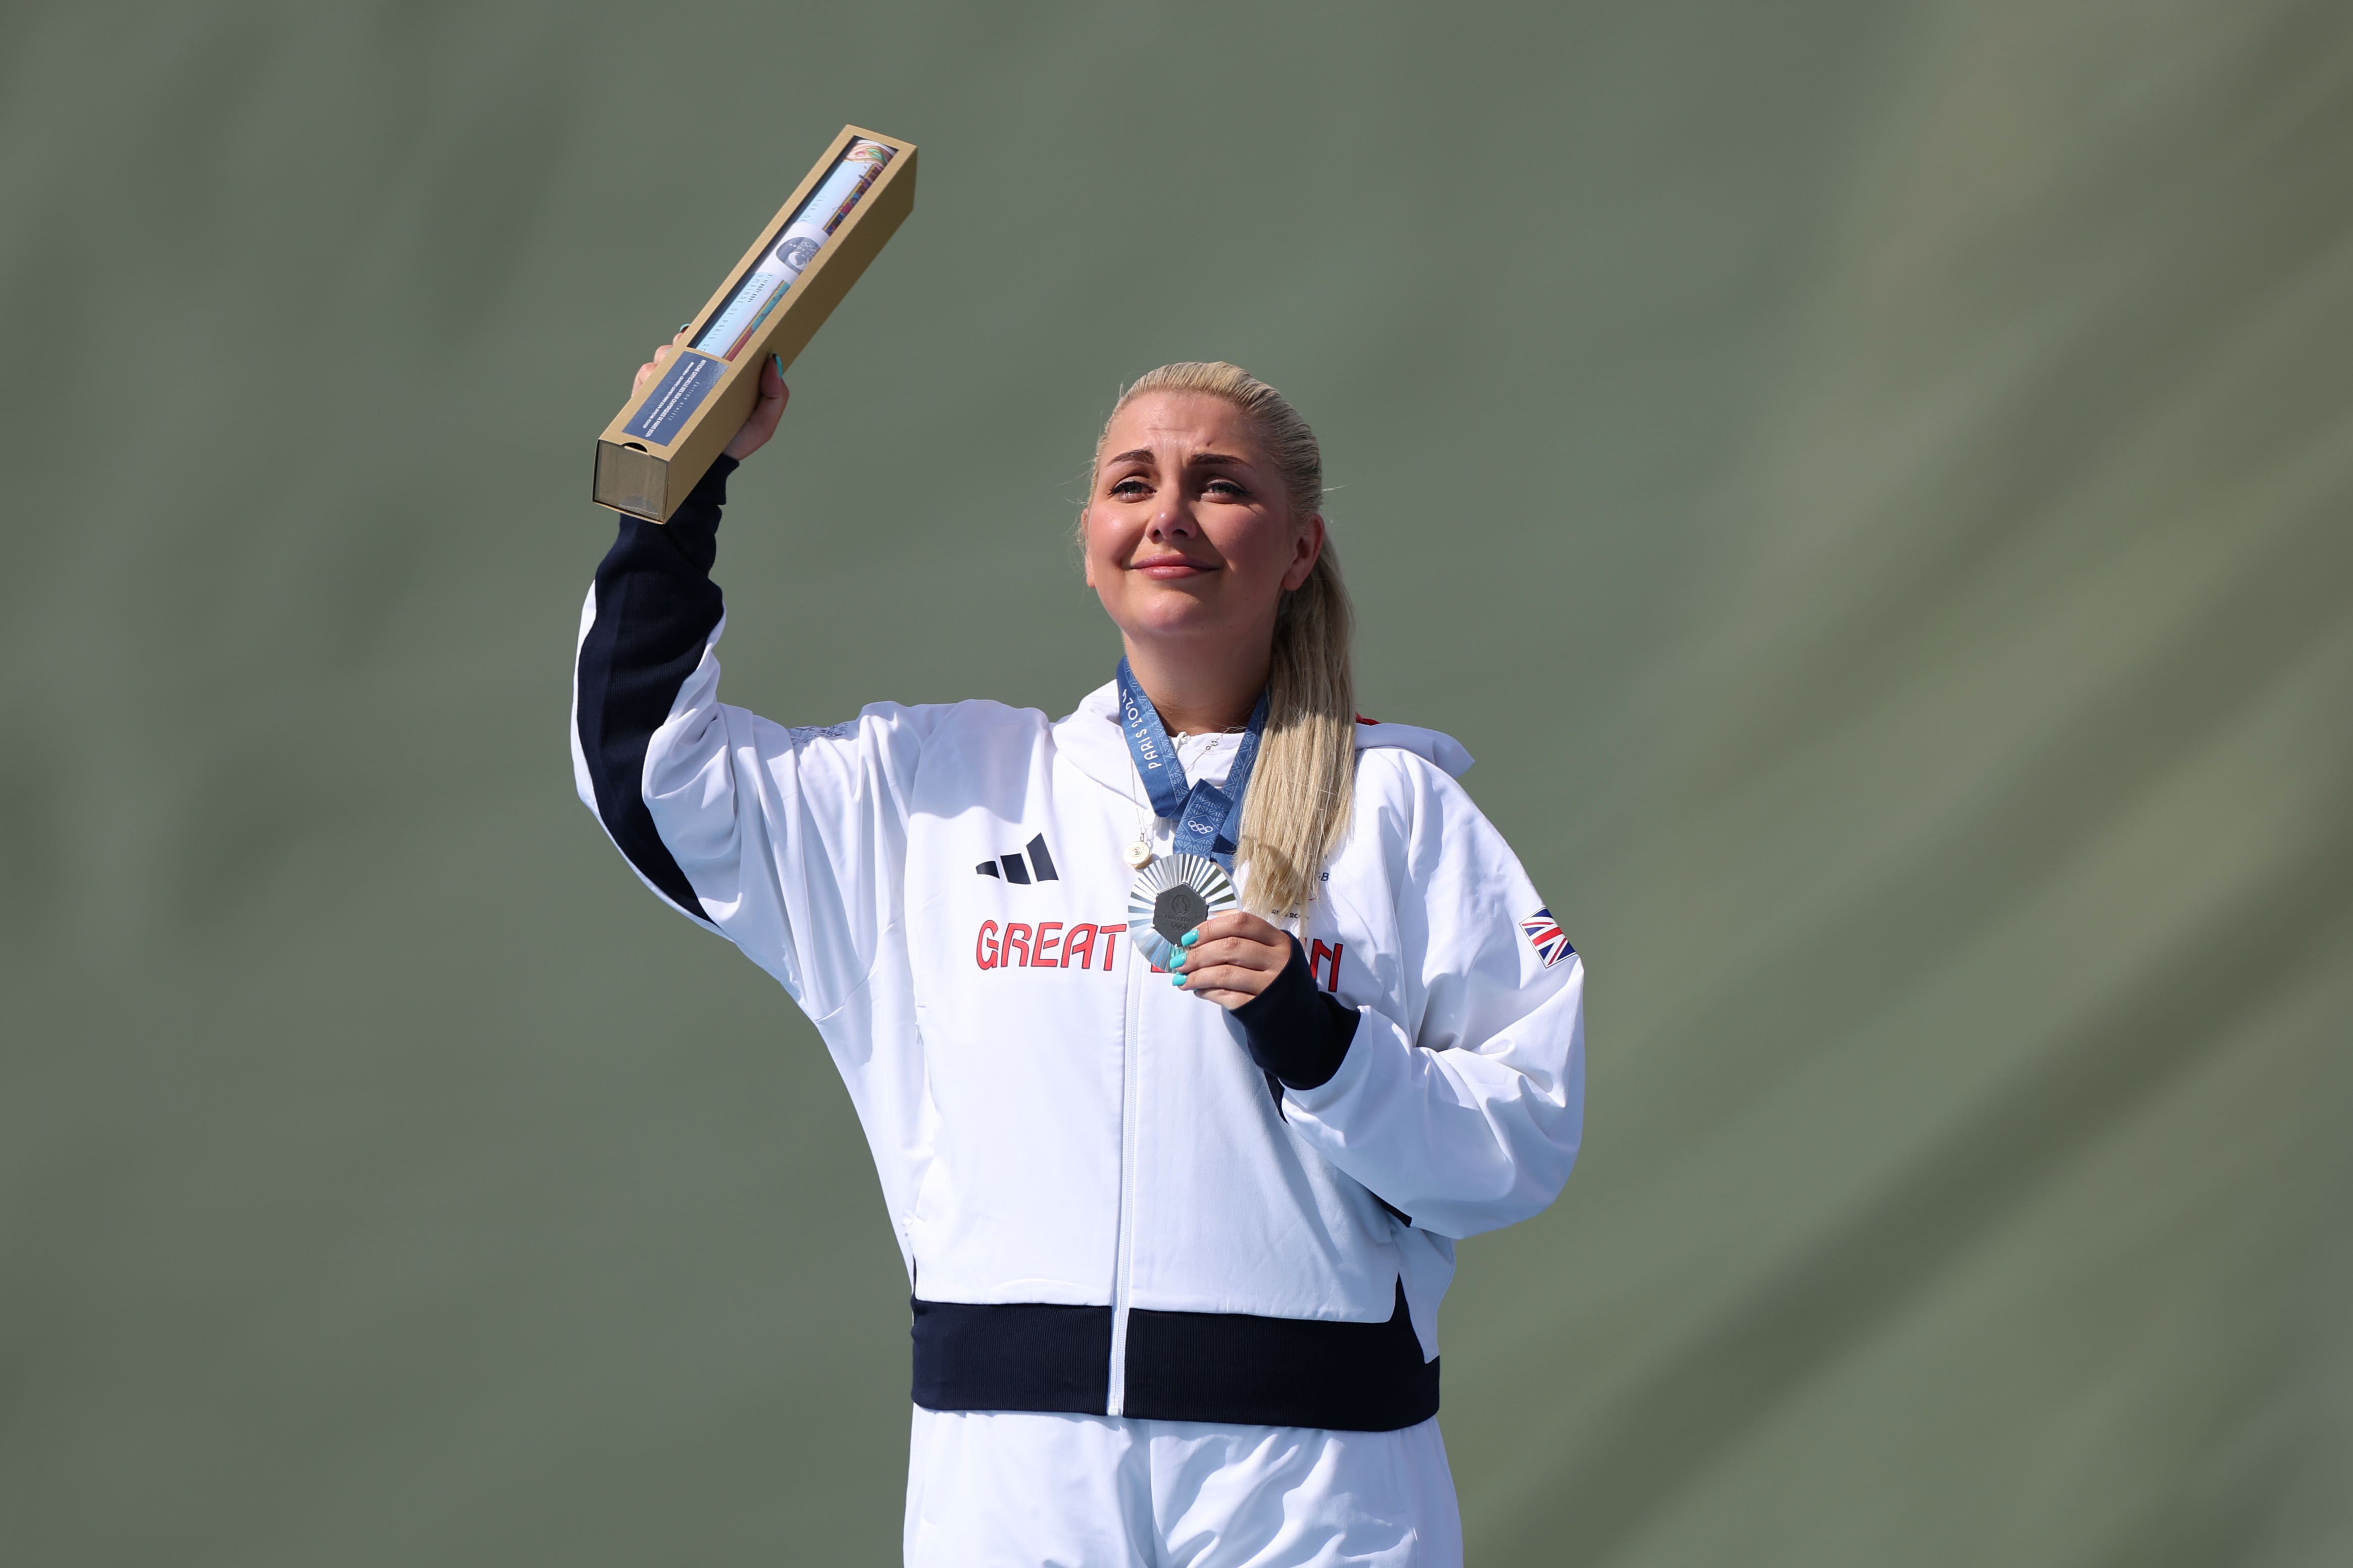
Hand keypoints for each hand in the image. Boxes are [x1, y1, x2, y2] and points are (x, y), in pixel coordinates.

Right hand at [631, 332, 790, 461]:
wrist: (706, 469)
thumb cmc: (734, 443)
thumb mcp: (764, 422)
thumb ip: (776, 395)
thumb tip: (773, 361)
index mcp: (719, 371)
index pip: (713, 339)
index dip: (715, 329)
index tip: (723, 327)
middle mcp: (692, 370)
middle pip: (686, 338)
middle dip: (692, 339)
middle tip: (704, 350)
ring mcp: (669, 380)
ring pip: (665, 351)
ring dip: (673, 355)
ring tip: (687, 371)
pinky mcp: (648, 393)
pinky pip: (646, 372)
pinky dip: (654, 374)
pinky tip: (666, 385)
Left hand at [1168, 911, 1293, 1009]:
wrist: (1295, 1014)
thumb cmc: (1274, 975)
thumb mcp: (1268, 951)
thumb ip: (1241, 939)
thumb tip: (1197, 936)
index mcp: (1277, 939)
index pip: (1241, 922)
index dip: (1211, 927)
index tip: (1190, 937)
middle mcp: (1277, 960)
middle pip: (1230, 947)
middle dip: (1198, 954)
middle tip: (1180, 961)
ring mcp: (1270, 985)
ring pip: (1225, 973)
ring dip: (1197, 976)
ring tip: (1182, 978)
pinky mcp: (1260, 1007)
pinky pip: (1227, 996)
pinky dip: (1207, 992)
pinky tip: (1197, 990)